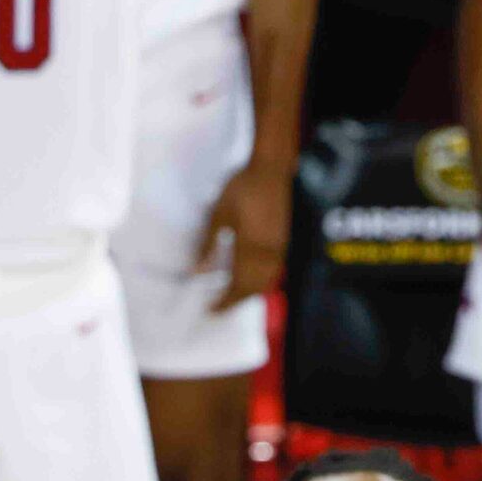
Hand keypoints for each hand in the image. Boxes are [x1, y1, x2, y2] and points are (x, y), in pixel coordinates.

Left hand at [197, 153, 293, 312]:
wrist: (271, 170)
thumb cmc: (242, 188)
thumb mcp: (220, 214)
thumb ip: (210, 245)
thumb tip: (198, 271)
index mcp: (251, 248)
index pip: (239, 284)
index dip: (225, 300)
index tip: (211, 310)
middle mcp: (268, 253)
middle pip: (255, 287)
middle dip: (237, 301)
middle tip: (219, 308)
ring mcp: (279, 247)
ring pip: (267, 280)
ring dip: (250, 292)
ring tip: (232, 295)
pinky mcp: (283, 240)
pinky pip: (274, 270)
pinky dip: (261, 280)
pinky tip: (250, 276)